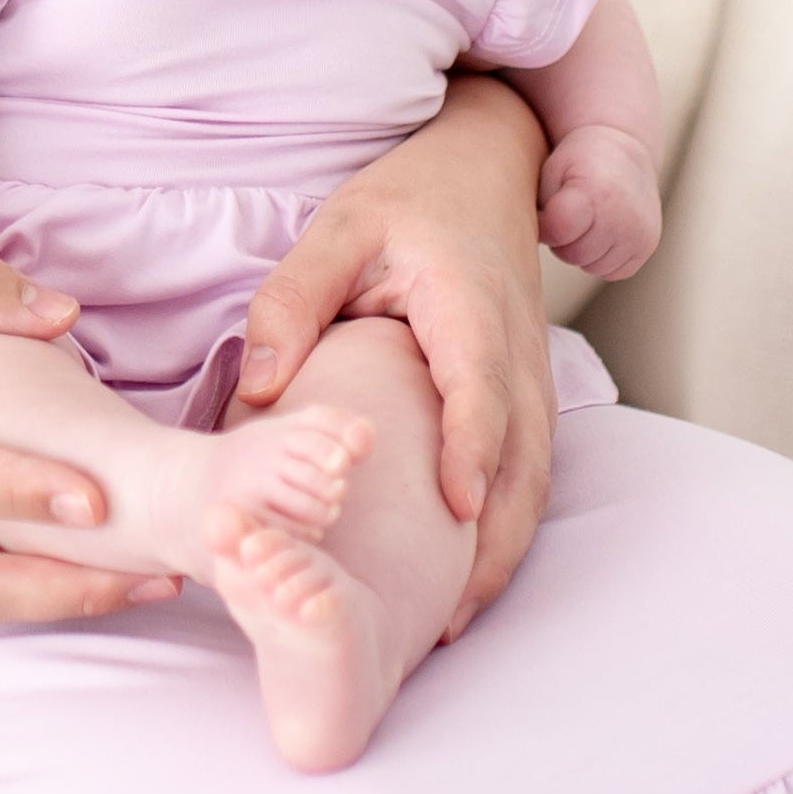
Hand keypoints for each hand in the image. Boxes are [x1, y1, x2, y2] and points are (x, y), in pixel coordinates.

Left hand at [230, 76, 550, 638]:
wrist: (488, 170)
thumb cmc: (410, 199)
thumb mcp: (341, 228)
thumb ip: (295, 299)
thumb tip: (259, 388)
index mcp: (470, 307)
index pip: (481, 387)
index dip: (472, 451)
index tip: (455, 513)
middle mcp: (517, 353)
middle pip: (523, 462)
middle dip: (491, 544)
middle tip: (440, 618)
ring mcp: (532, 381)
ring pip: (533, 481)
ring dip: (499, 553)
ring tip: (447, 623)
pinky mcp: (526, 400)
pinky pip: (527, 476)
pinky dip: (504, 532)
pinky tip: (462, 581)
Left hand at [537, 125, 661, 283]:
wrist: (624, 154)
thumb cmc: (578, 162)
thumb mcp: (552, 172)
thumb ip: (541, 210)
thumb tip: (533, 248)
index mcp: (594, 194)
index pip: (557, 232)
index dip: (546, 225)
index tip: (547, 209)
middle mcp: (622, 217)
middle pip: (573, 254)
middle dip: (563, 240)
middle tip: (568, 214)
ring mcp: (639, 234)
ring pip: (592, 266)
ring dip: (583, 250)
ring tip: (588, 219)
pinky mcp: (647, 246)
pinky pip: (613, 271)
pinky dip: (603, 258)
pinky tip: (603, 231)